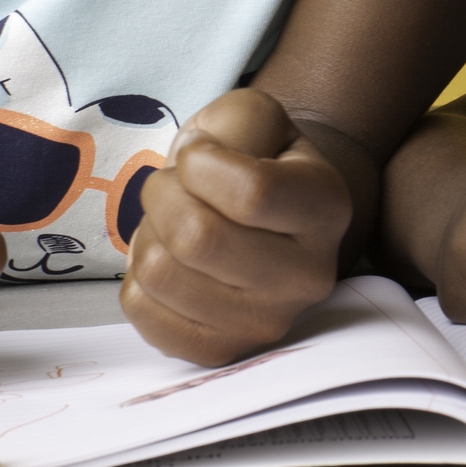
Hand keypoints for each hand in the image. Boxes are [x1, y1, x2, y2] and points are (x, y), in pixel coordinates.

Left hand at [123, 87, 351, 364]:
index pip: (250, 193)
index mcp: (326, 209)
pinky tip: (170, 263)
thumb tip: (196, 167)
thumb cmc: (253, 159)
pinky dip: (138, 277)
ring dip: (149, 235)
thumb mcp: (256, 117)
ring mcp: (267, 322)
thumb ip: (237, 123)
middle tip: (173, 188)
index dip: (200, 163)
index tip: (199, 156)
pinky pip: (142, 311)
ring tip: (172, 224)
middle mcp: (308, 276)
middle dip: (163, 195)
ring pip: (161, 274)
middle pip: (197, 238)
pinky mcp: (221, 349)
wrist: (262, 212)